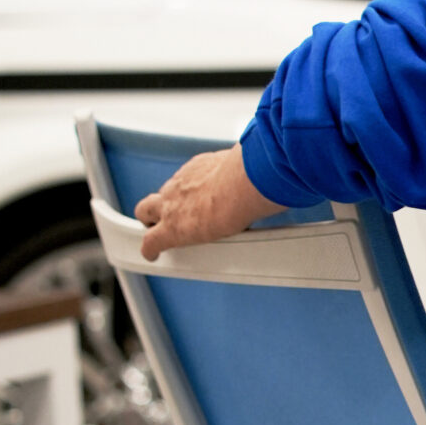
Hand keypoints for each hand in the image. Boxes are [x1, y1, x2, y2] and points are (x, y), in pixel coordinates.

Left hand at [134, 144, 276, 260]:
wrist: (243, 183)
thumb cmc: (253, 174)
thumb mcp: (250, 170)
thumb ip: (256, 176)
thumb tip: (279, 177)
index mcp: (201, 168)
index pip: (186, 181)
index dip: (186, 193)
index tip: (195, 199)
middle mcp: (182, 183)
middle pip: (158, 194)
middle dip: (157, 208)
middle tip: (165, 219)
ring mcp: (172, 205)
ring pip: (146, 212)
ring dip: (150, 225)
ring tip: (155, 237)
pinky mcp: (171, 229)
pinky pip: (150, 242)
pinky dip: (150, 250)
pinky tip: (151, 256)